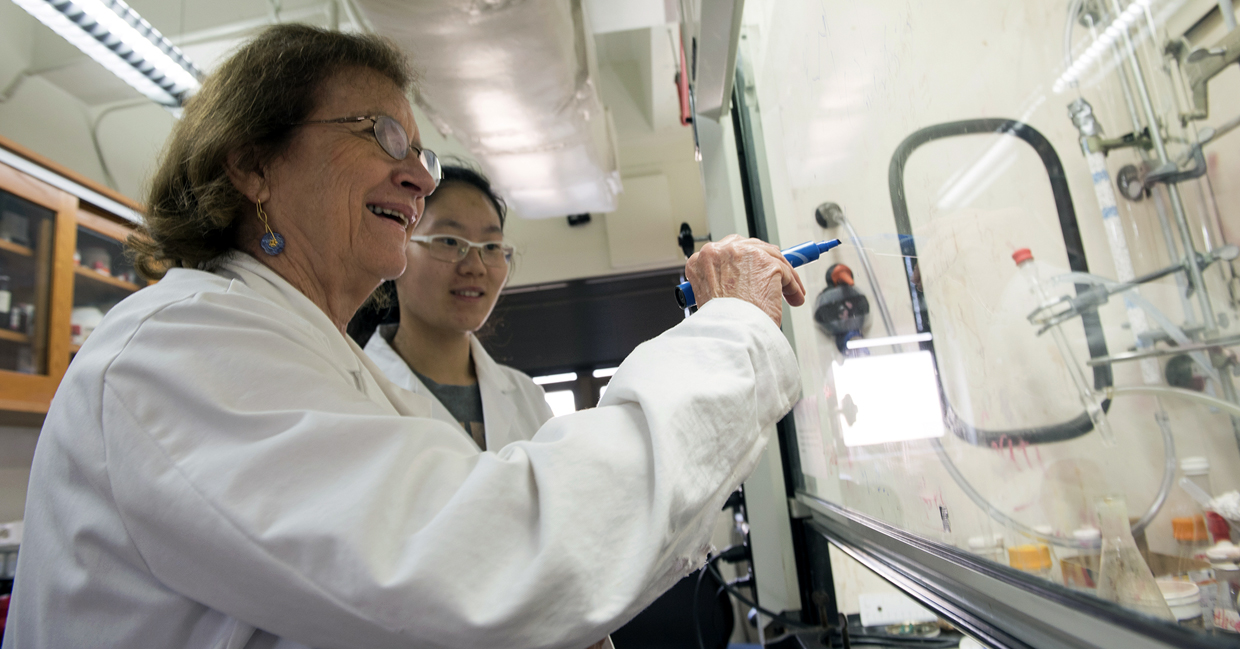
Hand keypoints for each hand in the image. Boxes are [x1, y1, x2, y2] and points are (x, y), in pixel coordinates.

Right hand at [684, 235, 805, 325]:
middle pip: (752, 247)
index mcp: (702, 260)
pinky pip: (785, 271)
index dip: (745, 261)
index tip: (754, 269)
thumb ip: (722, 281)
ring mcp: (744, 254)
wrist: (731, 334)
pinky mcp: (767, 263)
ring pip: (771, 257)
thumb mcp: (711, 298)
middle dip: (767, 262)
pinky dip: (792, 286)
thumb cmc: (721, 323)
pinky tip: (793, 298)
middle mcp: (721, 251)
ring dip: (784, 276)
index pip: (729, 251)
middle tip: (776, 276)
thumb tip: (744, 280)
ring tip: (790, 294)